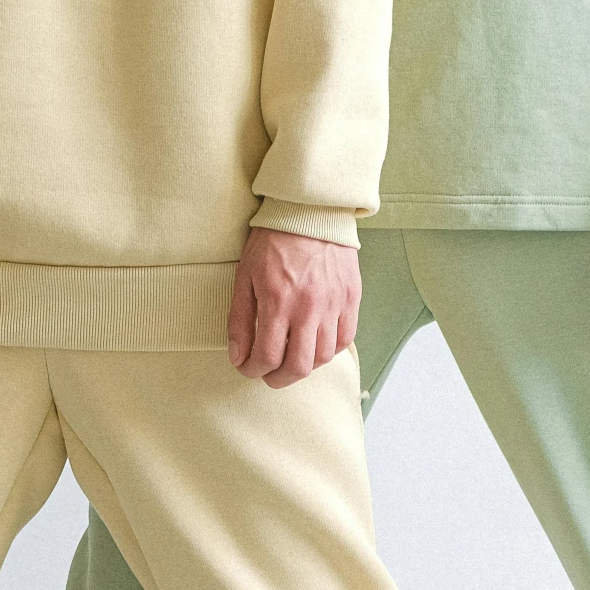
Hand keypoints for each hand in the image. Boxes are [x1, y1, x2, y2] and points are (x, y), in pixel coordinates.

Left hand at [228, 227, 360, 387]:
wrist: (310, 211)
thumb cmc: (272, 241)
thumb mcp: (245, 276)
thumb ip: (240, 320)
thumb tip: (238, 357)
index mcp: (278, 301)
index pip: (266, 356)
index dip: (253, 370)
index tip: (247, 368)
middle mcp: (308, 307)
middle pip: (297, 367)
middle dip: (278, 379)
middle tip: (269, 375)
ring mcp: (333, 304)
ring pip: (322, 357)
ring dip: (303, 366)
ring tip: (291, 358)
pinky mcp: (351, 298)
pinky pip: (344, 339)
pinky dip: (329, 350)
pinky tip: (315, 344)